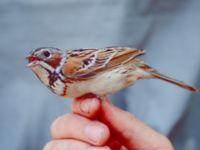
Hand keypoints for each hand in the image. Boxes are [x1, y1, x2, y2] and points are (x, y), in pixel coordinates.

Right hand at [44, 95, 173, 149]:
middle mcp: (85, 142)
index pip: (80, 108)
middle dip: (78, 126)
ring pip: (53, 145)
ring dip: (74, 146)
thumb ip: (127, 123)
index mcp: (104, 128)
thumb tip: (102, 103)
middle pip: (61, 125)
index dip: (83, 104)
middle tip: (102, 135)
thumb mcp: (150, 144)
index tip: (95, 106)